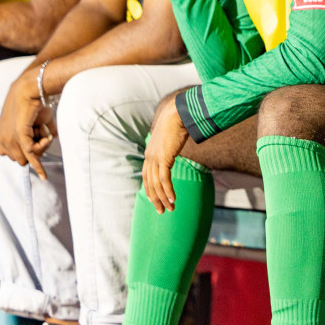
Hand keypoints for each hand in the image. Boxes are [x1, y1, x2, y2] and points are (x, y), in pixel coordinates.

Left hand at [0, 72, 55, 176]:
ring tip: (43, 129)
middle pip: (22, 159)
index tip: (39, 135)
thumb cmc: (35, 102)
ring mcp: (10, 140)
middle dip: (36, 149)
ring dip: (41, 147)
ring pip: (29, 158)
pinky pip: (32, 156)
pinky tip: (45, 162)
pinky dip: (40, 161)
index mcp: (2, 136)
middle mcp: (2, 140)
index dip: (30, 150)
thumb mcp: (38, 120)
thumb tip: (53, 137)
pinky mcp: (19, 138)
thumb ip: (43, 131)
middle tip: (42, 131)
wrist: (31, 89)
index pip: (15, 156)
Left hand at [141, 94, 188, 212]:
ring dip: (163, 198)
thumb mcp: (171, 138)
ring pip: (156, 184)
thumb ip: (171, 146)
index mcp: (150, 153)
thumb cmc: (177, 123)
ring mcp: (155, 158)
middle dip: (155, 199)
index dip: (150, 190)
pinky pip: (164, 179)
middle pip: (149, 183)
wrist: (178, 113)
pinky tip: (173, 198)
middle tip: (161, 211)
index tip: (155, 200)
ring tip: (170, 208)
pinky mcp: (164, 158)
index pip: (146, 176)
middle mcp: (150, 157)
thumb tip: (176, 146)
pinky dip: (168, 190)